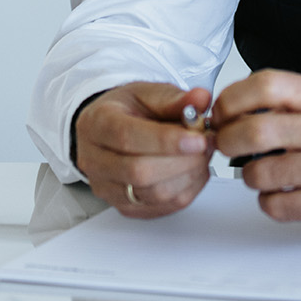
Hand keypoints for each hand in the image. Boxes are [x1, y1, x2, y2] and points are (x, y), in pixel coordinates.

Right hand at [74, 82, 213, 218]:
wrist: (111, 130)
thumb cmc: (128, 111)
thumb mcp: (148, 93)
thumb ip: (174, 98)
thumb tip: (201, 99)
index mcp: (97, 124)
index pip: (126, 137)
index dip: (165, 141)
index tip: (197, 138)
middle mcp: (94, 160)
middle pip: (139, 172)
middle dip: (182, 161)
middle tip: (206, 144)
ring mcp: (106, 188)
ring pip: (153, 194)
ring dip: (188, 176)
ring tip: (202, 155)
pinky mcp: (124, 207)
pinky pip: (162, 207)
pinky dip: (186, 190)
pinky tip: (194, 170)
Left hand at [210, 69, 300, 228]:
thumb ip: (286, 103)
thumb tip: (229, 109)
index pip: (266, 85)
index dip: (232, 99)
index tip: (221, 113)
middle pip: (255, 131)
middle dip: (228, 141)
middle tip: (226, 146)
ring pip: (259, 173)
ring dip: (248, 177)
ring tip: (261, 173)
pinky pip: (277, 205)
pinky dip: (268, 202)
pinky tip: (281, 194)